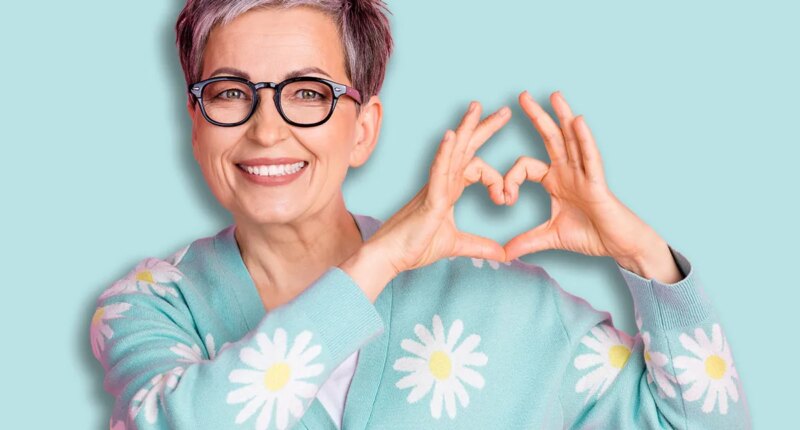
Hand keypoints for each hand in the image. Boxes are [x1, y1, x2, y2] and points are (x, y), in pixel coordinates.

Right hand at [367, 101, 512, 273]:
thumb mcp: (456, 246)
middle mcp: (442, 182)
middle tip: (505, 110)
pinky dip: (445, 152)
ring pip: (452, 151)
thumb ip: (480, 247)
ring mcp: (434, 187)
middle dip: (484, 128)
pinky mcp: (429, 198)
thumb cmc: (414, 246)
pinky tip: (451, 135)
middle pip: (466, 148)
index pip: (478, 169)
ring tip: (477, 107)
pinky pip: (438, 170)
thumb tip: (504, 254)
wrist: (390, 257)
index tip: (506, 200)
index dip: (496, 180)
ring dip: (465, 128)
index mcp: (449, 189)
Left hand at [502, 90, 659, 261]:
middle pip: (550, 138)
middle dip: (537, 117)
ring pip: (572, 140)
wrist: (618, 245)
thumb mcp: (550, 237)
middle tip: (522, 95)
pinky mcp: (598, 182)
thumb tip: (504, 254)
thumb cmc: (590, 235)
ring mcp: (584, 174)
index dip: (509, 180)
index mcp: (554, 181)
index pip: (525, 167)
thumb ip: (526, 242)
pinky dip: (584, 139)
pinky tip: (577, 121)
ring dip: (563, 116)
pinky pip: (591, 157)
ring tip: (554, 95)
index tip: (502, 199)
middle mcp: (568, 171)